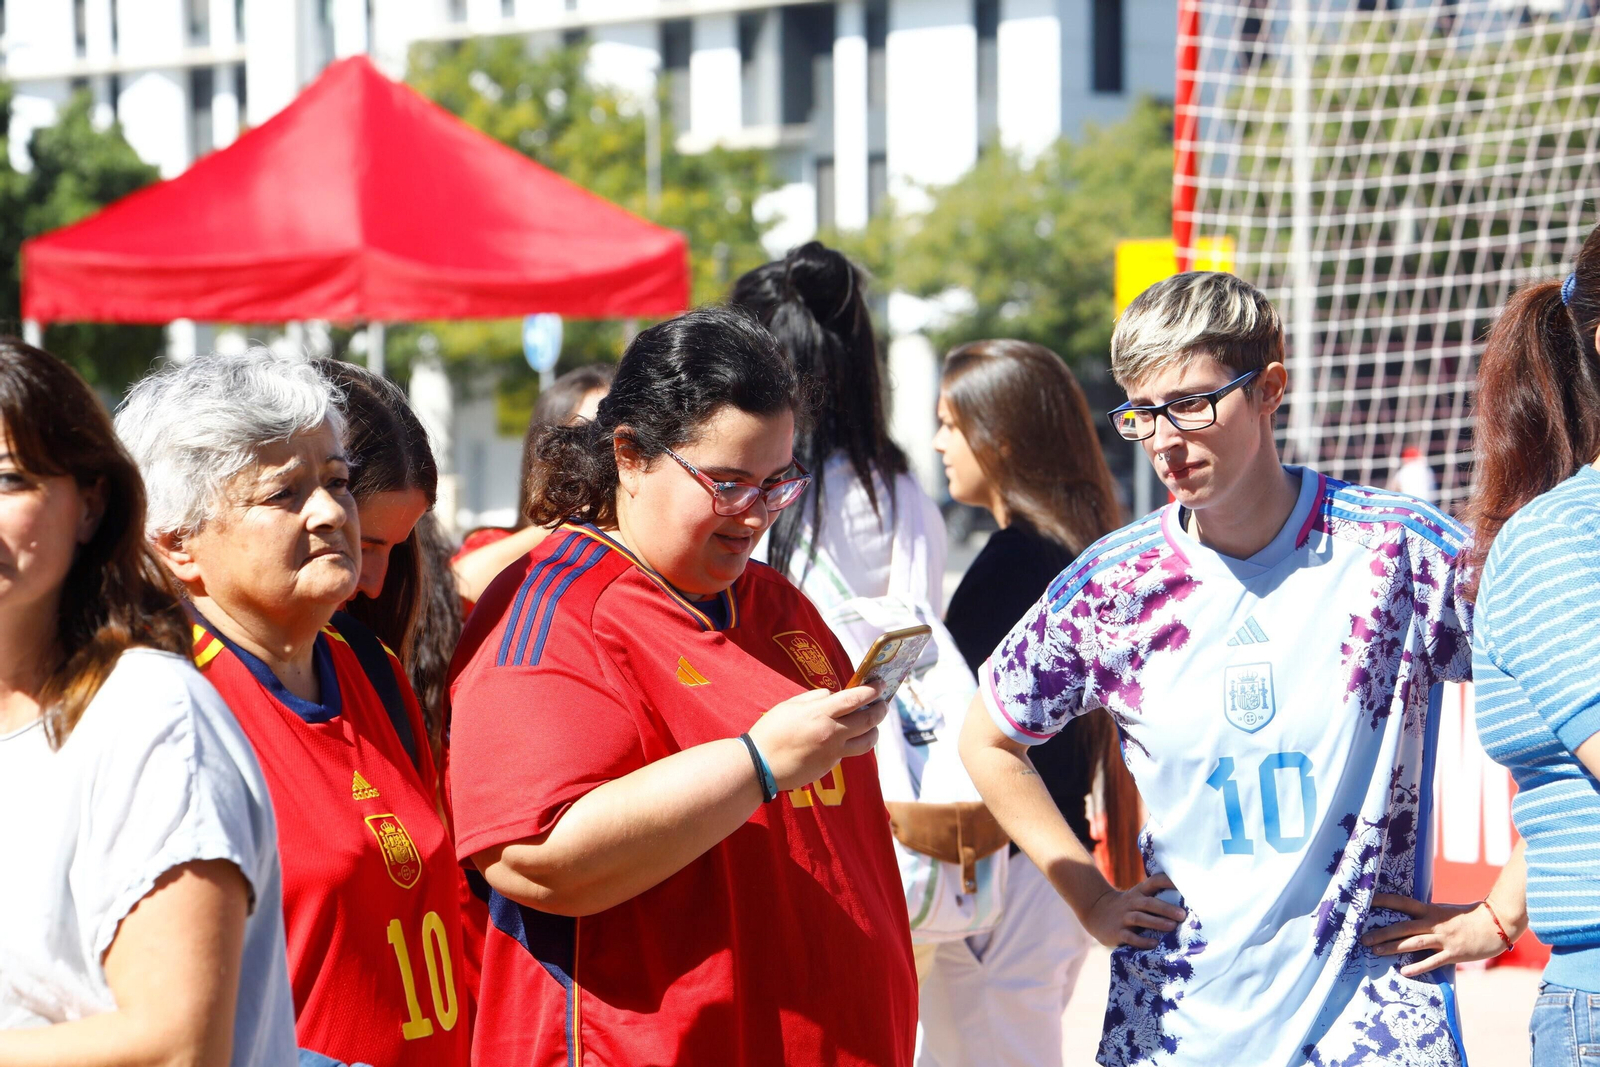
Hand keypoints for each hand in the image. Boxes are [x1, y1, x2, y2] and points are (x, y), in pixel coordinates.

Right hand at [747, 684, 886, 791]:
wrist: (761, 764)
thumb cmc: (771, 731)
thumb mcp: (791, 705)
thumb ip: (815, 698)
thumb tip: (833, 695)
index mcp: (820, 713)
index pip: (854, 698)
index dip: (872, 691)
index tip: (881, 685)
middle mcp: (831, 732)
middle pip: (867, 720)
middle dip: (880, 710)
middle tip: (884, 703)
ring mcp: (833, 751)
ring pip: (867, 741)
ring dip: (875, 731)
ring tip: (873, 724)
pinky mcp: (830, 765)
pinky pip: (849, 752)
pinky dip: (854, 742)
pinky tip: (849, 737)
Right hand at [1083, 873, 1186, 948]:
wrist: (1096, 911)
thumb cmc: (1128, 906)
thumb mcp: (1138, 896)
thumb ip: (1157, 898)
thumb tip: (1188, 904)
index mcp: (1139, 892)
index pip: (1154, 882)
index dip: (1168, 881)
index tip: (1183, 884)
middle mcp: (1132, 903)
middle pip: (1149, 903)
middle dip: (1166, 909)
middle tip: (1183, 915)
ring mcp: (1123, 917)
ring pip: (1140, 918)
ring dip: (1156, 922)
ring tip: (1172, 927)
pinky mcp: (1117, 932)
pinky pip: (1130, 937)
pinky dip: (1142, 941)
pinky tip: (1154, 944)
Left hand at [1360, 894, 1507, 976]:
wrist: (1498, 922)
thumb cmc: (1471, 916)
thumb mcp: (1446, 910)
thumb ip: (1429, 914)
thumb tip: (1412, 916)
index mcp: (1431, 910)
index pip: (1402, 902)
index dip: (1384, 901)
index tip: (1365, 901)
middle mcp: (1434, 923)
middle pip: (1402, 926)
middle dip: (1381, 932)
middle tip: (1362, 937)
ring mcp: (1444, 939)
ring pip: (1413, 943)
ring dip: (1392, 947)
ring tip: (1375, 951)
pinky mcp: (1454, 953)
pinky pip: (1433, 961)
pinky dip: (1418, 966)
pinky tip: (1404, 971)